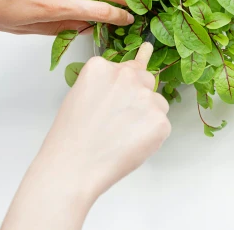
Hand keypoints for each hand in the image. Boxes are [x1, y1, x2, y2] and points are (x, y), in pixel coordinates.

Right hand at [2, 47, 170, 229]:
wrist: (73, 167)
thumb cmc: (71, 138)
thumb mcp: (80, 96)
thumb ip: (106, 84)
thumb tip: (129, 76)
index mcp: (102, 67)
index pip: (128, 66)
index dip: (127, 84)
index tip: (132, 78)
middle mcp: (126, 76)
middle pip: (147, 79)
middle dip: (139, 97)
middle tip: (122, 121)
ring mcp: (145, 97)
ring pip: (158, 103)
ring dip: (147, 117)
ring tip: (122, 137)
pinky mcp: (160, 120)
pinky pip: (162, 125)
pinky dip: (151, 137)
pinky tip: (130, 146)